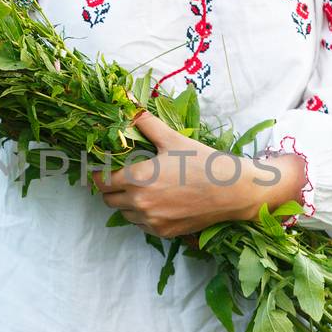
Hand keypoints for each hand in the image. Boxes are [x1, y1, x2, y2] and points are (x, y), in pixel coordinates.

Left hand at [90, 109, 266, 237]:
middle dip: (111, 189)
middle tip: (124, 177)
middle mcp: (140, 203)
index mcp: (138, 178)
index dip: (99, 174)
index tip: (105, 168)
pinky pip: (142, 225)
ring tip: (143, 189)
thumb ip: (145, 122)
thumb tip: (126, 99)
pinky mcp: (164, 232)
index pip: (101, 181)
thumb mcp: (172, 139)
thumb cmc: (202, 162)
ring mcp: (152, 220)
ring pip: (124, 214)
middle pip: (108, 200)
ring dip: (127, 203)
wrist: (232, 191)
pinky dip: (144, 216)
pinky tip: (158, 202)